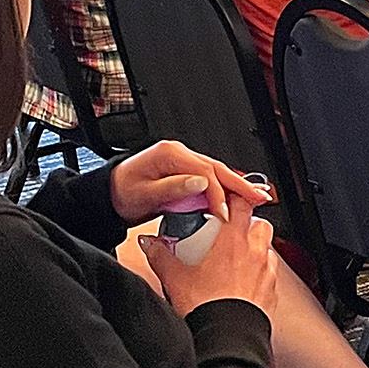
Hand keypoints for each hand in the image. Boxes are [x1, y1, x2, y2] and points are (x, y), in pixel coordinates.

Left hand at [110, 140, 272, 224]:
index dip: (217, 194)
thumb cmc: (121, 193)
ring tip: (258, 196)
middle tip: (260, 197)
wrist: (108, 195)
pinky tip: (240, 194)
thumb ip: (173, 188)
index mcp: (169, 154)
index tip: (223, 213)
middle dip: (240, 184)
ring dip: (238, 185)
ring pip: (218, 172)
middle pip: (217, 168)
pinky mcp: (185, 172)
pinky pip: (211, 178)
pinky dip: (227, 187)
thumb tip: (200, 184)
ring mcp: (183, 162)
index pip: (204, 172)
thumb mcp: (144, 193)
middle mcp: (179, 154)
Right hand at [137, 196, 279, 321]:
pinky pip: (270, 275)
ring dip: (256, 249)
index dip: (235, 199)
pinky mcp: (272, 292)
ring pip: (268, 249)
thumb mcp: (174, 278)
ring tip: (236, 259)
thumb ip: (160, 255)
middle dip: (248, 224)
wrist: (227, 338)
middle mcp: (255, 252)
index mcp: (233, 241)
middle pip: (260, 224)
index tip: (226, 202)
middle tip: (230, 232)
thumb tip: (150, 244)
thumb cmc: (206, 307)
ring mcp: (267, 272)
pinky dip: (260, 274)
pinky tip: (245, 283)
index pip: (241, 204)